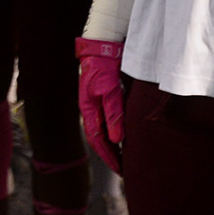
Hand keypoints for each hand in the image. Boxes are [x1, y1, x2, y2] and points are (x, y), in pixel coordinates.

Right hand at [76, 38, 125, 168]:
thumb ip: (113, 115)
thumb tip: (117, 141)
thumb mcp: (110, 91)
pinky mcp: (104, 96)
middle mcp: (91, 109)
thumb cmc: (104, 67)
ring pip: (104, 130)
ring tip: (125, 156)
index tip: (120, 170)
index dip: (109, 156)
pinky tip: (124, 134)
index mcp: (88, 110)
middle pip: (99, 138)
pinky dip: (116, 131)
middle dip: (110, 155)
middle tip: (124, 169)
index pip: (98, 141)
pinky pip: (109, 120)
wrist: (101, 45)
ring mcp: (96, 103)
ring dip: (113, 145)